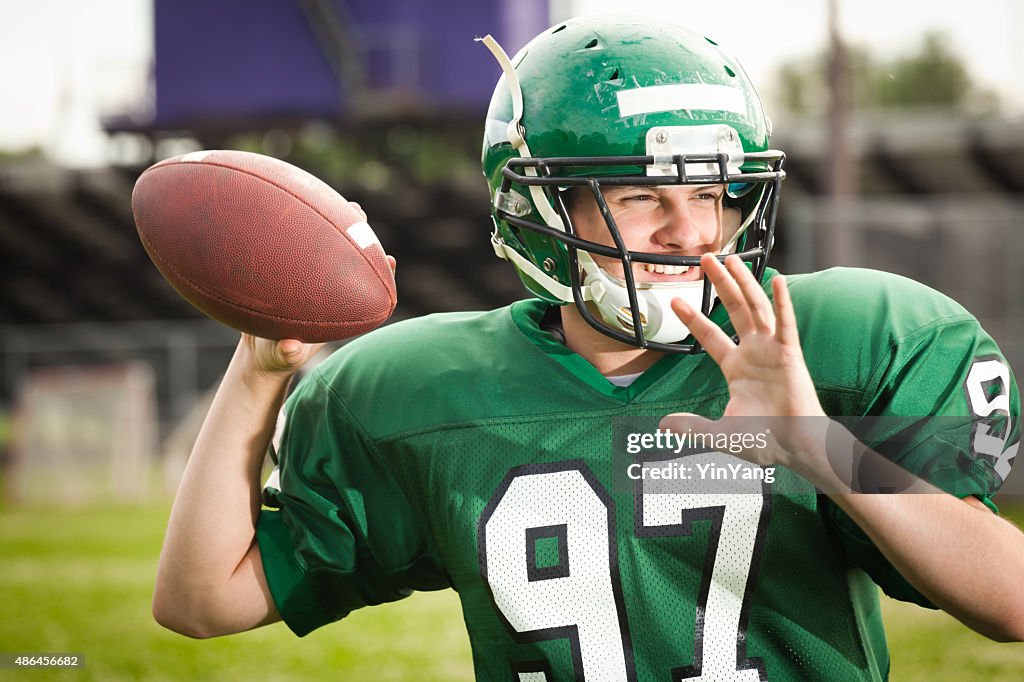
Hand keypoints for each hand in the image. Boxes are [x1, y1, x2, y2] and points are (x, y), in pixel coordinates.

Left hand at [661, 254, 825, 471]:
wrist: (794, 448)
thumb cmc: (765, 441)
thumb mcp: (719, 433)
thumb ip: (691, 426)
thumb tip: (662, 425)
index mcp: (736, 368)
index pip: (710, 336)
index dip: (694, 318)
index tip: (677, 300)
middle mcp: (753, 353)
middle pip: (733, 310)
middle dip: (720, 284)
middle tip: (706, 259)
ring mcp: (772, 351)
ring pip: (756, 308)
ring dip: (744, 283)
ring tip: (731, 259)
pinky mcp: (790, 355)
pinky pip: (786, 325)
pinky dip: (782, 303)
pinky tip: (778, 282)